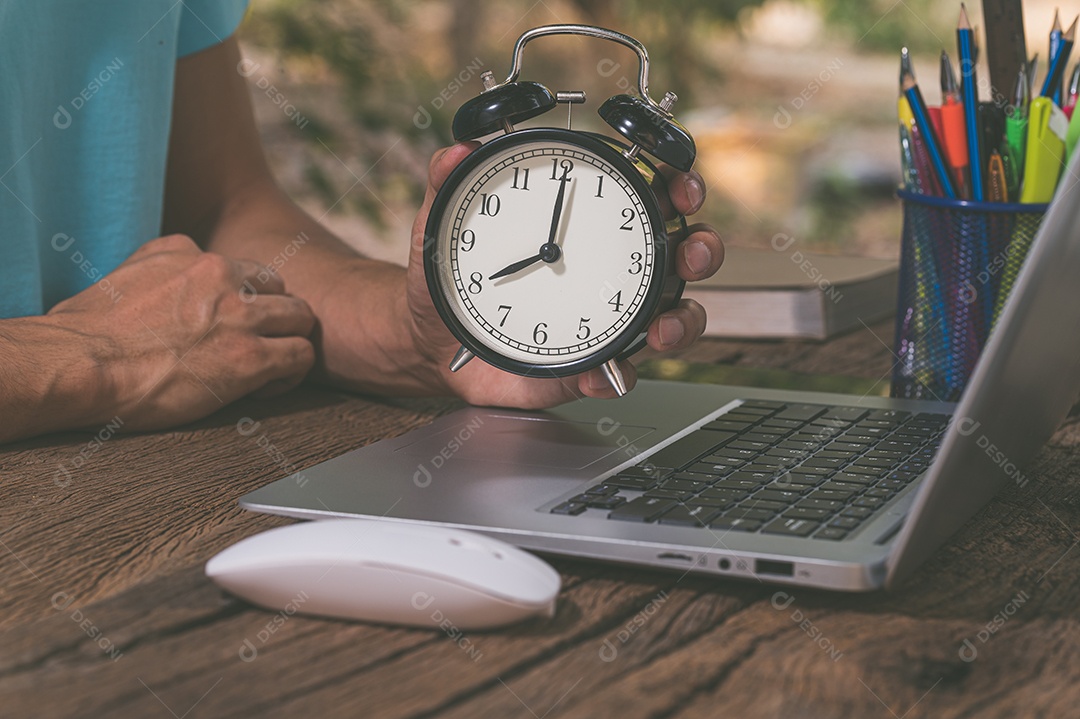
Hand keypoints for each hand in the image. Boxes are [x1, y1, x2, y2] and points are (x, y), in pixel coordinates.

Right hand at [44, 235, 315, 429]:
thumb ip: (159, 264)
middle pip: (282, 289)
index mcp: (192, 255)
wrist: (80, 363)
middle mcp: (223, 277)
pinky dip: (291, 373)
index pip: (246, 270)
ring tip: (268, 367)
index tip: (234, 326)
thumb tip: (163, 274)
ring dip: (289, 342)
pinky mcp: (250, 357)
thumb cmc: (86, 332)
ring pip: (302, 318)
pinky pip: (301, 356)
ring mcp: (240, 317)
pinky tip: (264, 387)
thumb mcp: (124, 273)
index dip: (247, 300)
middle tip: (258, 345)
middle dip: (275, 318)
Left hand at [407, 143, 722, 408]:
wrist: (433, 340)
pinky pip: (620, 374)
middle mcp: (612, 270)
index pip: (650, 196)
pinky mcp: (591, 365)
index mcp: (588, 227)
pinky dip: (615, 375)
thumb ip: (447, 181)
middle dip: (702, 250)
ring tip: (662, 330)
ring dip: (682, 322)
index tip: (682, 187)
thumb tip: (458, 148)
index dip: (680, 186)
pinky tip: (596, 374)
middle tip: (691, 253)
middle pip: (682, 255)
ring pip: (674, 318)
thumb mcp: (442, 224)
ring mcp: (608, 320)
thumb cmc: (453, 273)